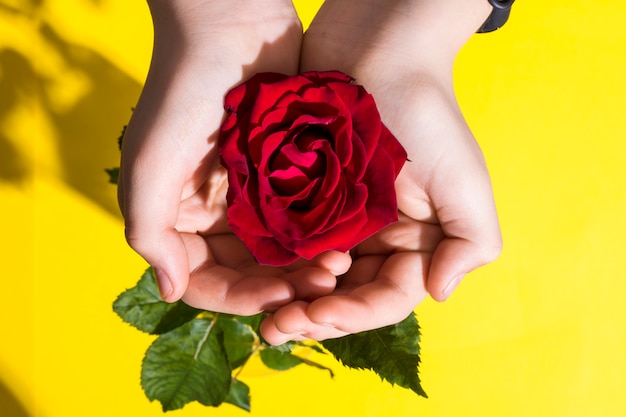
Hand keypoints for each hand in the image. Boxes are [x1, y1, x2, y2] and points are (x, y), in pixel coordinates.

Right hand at [118, 0, 349, 309]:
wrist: (231, 23)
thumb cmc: (183, 90)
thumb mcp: (150, 162)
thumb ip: (150, 229)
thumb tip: (168, 291)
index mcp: (179, 217)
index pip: (205, 281)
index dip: (241, 298)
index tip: (280, 298)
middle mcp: (216, 214)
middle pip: (251, 273)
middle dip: (285, 286)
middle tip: (325, 283)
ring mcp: (253, 196)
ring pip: (283, 252)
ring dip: (309, 266)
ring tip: (341, 266)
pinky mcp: (286, 175)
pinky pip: (305, 219)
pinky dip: (323, 236)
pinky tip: (347, 241)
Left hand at [260, 0, 501, 342]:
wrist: (377, 52)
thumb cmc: (426, 116)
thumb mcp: (465, 181)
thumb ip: (470, 243)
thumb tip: (441, 293)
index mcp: (412, 242)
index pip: (386, 298)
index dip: (354, 316)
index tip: (319, 317)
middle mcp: (374, 239)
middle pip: (344, 297)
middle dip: (314, 318)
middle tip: (277, 330)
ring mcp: (338, 221)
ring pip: (312, 278)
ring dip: (289, 300)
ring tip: (263, 316)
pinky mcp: (305, 199)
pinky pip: (287, 243)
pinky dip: (275, 264)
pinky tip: (255, 274)